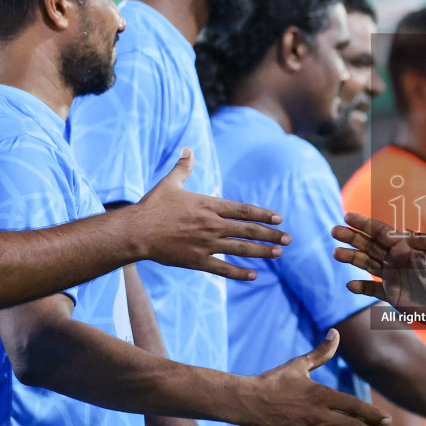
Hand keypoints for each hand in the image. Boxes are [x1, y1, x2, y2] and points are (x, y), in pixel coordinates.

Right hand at [134, 148, 291, 281]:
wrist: (137, 231)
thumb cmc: (153, 206)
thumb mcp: (170, 183)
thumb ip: (183, 168)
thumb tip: (188, 150)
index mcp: (209, 205)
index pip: (244, 210)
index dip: (263, 214)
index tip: (279, 218)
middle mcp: (212, 225)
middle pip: (248, 230)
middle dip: (270, 234)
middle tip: (288, 239)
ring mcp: (206, 244)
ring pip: (241, 249)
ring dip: (262, 252)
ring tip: (278, 253)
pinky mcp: (196, 261)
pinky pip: (222, 268)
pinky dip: (239, 273)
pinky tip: (253, 275)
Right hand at [239, 329, 390, 425]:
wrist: (248, 401)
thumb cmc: (274, 381)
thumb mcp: (299, 364)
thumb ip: (321, 352)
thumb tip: (335, 332)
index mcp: (321, 395)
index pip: (354, 406)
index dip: (373, 414)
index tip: (387, 419)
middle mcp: (319, 415)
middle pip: (352, 425)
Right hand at [331, 212, 425, 308]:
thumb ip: (423, 245)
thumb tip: (406, 234)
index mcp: (405, 247)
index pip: (381, 231)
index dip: (364, 223)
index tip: (347, 216)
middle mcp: (396, 259)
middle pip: (369, 244)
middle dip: (352, 237)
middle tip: (334, 231)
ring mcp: (392, 276)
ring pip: (366, 263)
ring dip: (351, 258)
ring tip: (336, 253)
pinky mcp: (392, 294)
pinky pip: (372, 289)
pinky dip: (361, 287)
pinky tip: (350, 285)